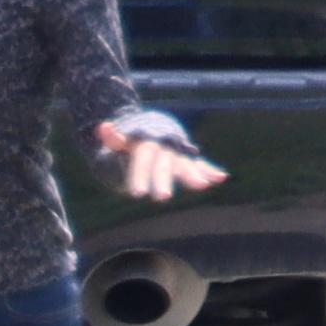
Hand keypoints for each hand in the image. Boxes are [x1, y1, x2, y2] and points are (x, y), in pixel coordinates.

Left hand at [99, 122, 226, 200]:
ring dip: (195, 174)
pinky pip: (200, 164)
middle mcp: (165, 147)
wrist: (155, 128)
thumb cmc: (135, 140)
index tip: (137, 194)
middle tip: (163, 198)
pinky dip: (210, 170)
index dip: (140, 175)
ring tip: (203, 186)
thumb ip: (114, 138)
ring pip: (185, 164)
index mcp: (147, 144)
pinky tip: (221, 178)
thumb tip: (103, 127)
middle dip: (164, 180)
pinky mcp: (188, 159)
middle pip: (164, 164)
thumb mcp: (122, 140)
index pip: (143, 159)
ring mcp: (179, 153)